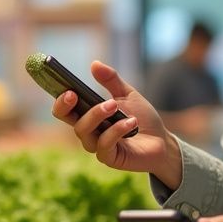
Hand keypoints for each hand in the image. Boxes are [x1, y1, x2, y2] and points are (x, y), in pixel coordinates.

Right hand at [50, 61, 181, 184]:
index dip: (60, 101)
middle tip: (75, 94)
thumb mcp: (128, 94)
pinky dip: (116, 130)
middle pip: (70, 121)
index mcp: (89, 116)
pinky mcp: (110, 158)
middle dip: (69, 106)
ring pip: (84, 132)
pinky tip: (130, 122)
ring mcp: (98, 146)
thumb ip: (111, 80)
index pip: (65, 111)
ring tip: (114, 105)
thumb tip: (94, 63)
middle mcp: (90, 132)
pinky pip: (104, 144)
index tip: (65, 88)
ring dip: (97, 115)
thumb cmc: (142, 118)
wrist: (162, 141)